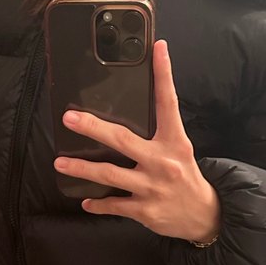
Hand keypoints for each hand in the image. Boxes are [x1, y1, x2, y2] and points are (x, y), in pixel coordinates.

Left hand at [53, 39, 221, 243]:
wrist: (204, 216)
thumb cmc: (186, 177)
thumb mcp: (179, 150)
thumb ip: (158, 133)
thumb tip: (127, 114)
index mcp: (174, 141)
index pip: (168, 102)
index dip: (164, 74)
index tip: (158, 48)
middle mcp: (162, 162)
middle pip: (122, 140)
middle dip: (93, 128)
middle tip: (69, 118)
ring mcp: (152, 187)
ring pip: (110, 175)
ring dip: (82, 169)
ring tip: (60, 163)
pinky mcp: (145, 210)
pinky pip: (114, 205)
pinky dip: (98, 204)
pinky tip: (85, 201)